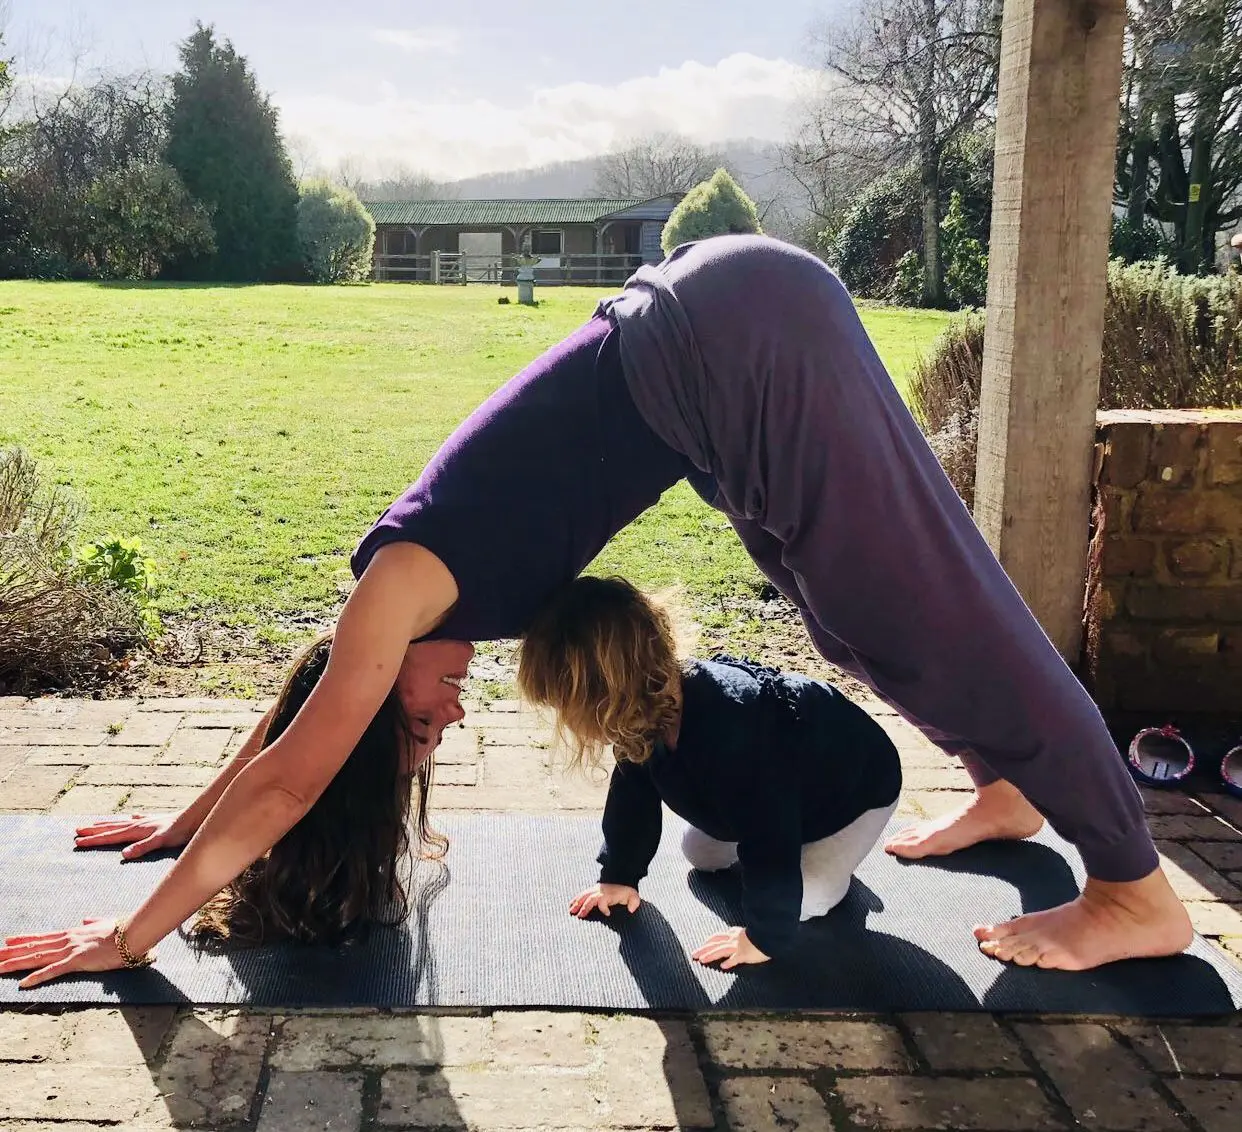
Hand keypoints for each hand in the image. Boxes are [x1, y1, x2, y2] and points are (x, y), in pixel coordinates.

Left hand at [0, 919, 136, 989]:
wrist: (134, 932)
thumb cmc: (123, 928)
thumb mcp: (105, 923)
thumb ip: (94, 922)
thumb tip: (86, 919)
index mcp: (73, 933)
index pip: (43, 937)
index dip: (24, 940)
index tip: (7, 941)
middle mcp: (67, 940)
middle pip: (33, 948)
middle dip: (11, 954)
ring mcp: (71, 950)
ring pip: (37, 958)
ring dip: (15, 964)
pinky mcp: (77, 961)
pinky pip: (53, 971)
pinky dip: (37, 977)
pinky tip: (23, 984)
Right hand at [73, 813, 193, 859]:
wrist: (194, 818)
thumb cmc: (178, 832)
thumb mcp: (160, 841)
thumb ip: (143, 847)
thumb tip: (124, 854)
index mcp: (136, 831)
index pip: (110, 837)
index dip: (93, 840)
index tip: (76, 842)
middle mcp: (138, 824)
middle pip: (111, 828)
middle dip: (94, 831)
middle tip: (76, 831)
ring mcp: (147, 821)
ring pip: (121, 823)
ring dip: (107, 824)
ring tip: (94, 823)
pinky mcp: (156, 821)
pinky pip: (138, 819)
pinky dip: (131, 819)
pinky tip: (131, 816)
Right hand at [568, 883, 640, 918]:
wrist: (622, 879)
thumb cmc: (626, 892)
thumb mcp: (633, 896)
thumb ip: (634, 902)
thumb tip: (631, 909)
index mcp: (610, 894)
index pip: (604, 900)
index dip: (604, 907)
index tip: (607, 914)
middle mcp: (601, 891)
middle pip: (590, 898)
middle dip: (585, 907)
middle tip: (579, 916)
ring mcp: (595, 890)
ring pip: (584, 896)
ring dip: (577, 903)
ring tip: (571, 911)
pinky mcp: (592, 890)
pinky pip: (582, 894)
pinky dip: (576, 899)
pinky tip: (570, 905)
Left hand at [691, 927, 770, 969]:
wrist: (770, 931)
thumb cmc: (762, 932)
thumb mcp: (750, 930)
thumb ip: (743, 933)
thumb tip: (737, 934)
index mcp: (735, 933)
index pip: (719, 936)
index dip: (710, 941)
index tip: (704, 944)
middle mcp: (734, 939)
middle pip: (715, 943)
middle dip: (704, 948)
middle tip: (694, 953)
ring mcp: (738, 946)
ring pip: (720, 950)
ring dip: (710, 955)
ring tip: (701, 960)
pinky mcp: (745, 953)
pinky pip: (735, 958)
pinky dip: (729, 962)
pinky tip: (722, 966)